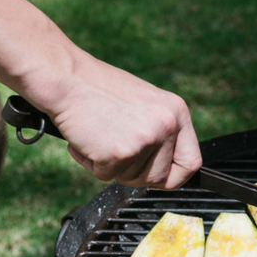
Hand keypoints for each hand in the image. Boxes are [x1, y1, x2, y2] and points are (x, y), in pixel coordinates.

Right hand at [48, 60, 201, 189]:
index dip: (176, 176)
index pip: (191, 163)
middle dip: (137, 175)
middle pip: (160, 178)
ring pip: (133, 179)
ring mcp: (145, 140)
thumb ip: (161, 132)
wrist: (65, 77)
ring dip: (112, 167)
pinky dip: (91, 163)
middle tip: (117, 153)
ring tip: (100, 136)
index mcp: (177, 112)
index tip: (162, 178)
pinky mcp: (120, 153)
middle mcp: (166, 126)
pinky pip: (106, 176)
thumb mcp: (146, 104)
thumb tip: (169, 166)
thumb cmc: (98, 88)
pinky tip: (86, 138)